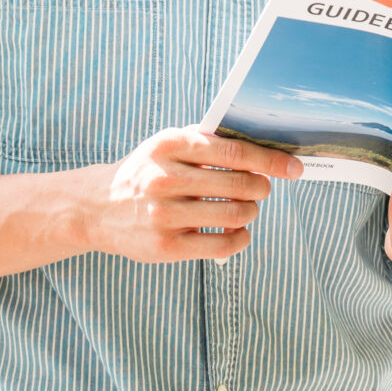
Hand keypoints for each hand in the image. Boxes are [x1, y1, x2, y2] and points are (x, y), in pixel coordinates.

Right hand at [80, 128, 304, 263]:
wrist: (97, 207)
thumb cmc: (147, 172)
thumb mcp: (168, 145)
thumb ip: (208, 143)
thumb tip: (263, 146)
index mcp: (170, 146)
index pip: (234, 152)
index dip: (270, 160)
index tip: (293, 167)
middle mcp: (165, 179)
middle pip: (240, 186)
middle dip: (260, 188)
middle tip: (260, 190)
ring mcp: (164, 215)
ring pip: (236, 216)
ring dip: (250, 213)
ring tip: (244, 209)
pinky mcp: (166, 247)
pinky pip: (223, 245)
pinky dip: (240, 238)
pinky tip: (237, 232)